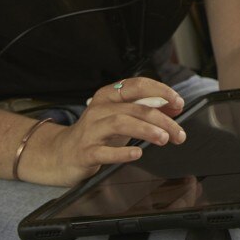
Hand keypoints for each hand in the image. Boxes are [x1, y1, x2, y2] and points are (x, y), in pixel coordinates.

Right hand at [22, 77, 186, 186]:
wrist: (61, 154)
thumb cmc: (97, 134)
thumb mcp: (121, 116)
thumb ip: (144, 109)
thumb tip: (174, 107)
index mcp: (109, 95)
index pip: (138, 85)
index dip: (162, 92)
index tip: (179, 103)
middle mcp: (99, 108)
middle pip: (136, 108)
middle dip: (162, 119)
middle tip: (179, 133)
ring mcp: (90, 130)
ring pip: (121, 123)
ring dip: (146, 130)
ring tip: (164, 139)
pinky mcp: (84, 152)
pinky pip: (104, 151)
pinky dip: (122, 152)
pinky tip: (137, 154)